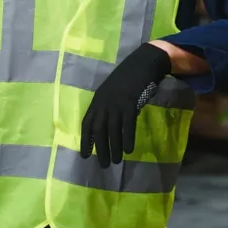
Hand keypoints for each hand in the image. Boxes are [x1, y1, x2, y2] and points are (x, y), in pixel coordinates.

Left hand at [80, 43, 171, 167]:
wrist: (142, 63)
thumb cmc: (129, 78)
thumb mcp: (114, 93)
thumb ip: (111, 108)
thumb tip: (116, 127)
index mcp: (98, 100)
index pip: (87, 123)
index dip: (85, 140)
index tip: (85, 155)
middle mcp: (104, 102)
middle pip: (99, 129)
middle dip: (100, 148)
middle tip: (103, 165)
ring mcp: (116, 102)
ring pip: (112, 129)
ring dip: (114, 147)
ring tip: (116, 161)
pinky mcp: (130, 103)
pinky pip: (127, 124)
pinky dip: (127, 138)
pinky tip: (129, 149)